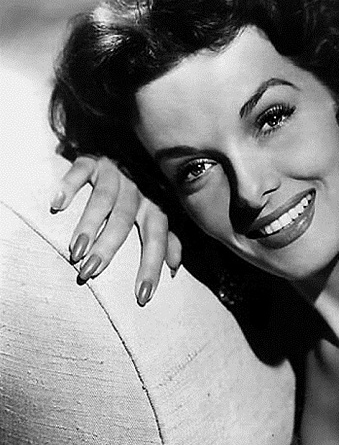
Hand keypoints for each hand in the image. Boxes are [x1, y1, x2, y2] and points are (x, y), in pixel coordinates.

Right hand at [51, 156, 181, 305]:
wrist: (126, 147)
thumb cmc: (143, 189)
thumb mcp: (158, 214)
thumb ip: (168, 240)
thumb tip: (175, 269)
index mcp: (155, 207)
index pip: (156, 240)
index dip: (151, 267)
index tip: (141, 297)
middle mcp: (138, 190)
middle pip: (124, 221)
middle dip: (109, 247)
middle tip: (90, 273)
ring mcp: (116, 173)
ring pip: (104, 200)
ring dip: (89, 225)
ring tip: (75, 251)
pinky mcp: (93, 159)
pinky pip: (82, 170)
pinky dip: (69, 186)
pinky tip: (57, 205)